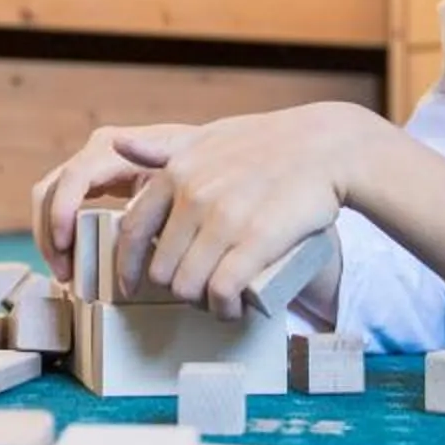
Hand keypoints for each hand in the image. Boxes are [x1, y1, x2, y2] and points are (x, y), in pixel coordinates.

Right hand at [32, 121, 196, 278]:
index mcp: (111, 148)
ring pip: (46, 200)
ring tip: (64, 273)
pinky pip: (58, 206)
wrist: (204, 151)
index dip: (62, 211)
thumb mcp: (179, 177)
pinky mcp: (89, 181)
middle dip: (49, 233)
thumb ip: (153, 198)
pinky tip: (69, 262)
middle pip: (48, 191)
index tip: (65, 245)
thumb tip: (129, 226)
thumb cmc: (195, 164)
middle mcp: (91, 153)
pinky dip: (58, 235)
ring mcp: (87, 166)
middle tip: (63, 272)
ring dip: (49, 238)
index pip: (73, 178)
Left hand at [111, 104, 373, 318]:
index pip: (132, 232)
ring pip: (188, 286)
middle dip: (175, 287)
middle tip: (195, 291)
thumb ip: (164, 149)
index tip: (131, 285)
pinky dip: (225, 307)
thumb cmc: (267, 142)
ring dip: (202, 303)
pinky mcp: (256, 240)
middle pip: (161, 268)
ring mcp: (224, 218)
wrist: (326, 146)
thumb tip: (118, 144)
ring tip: (218, 302)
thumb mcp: (209, 136)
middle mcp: (194, 195)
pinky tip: (233, 308)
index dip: (127, 267)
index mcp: (176, 172)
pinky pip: (223, 291)